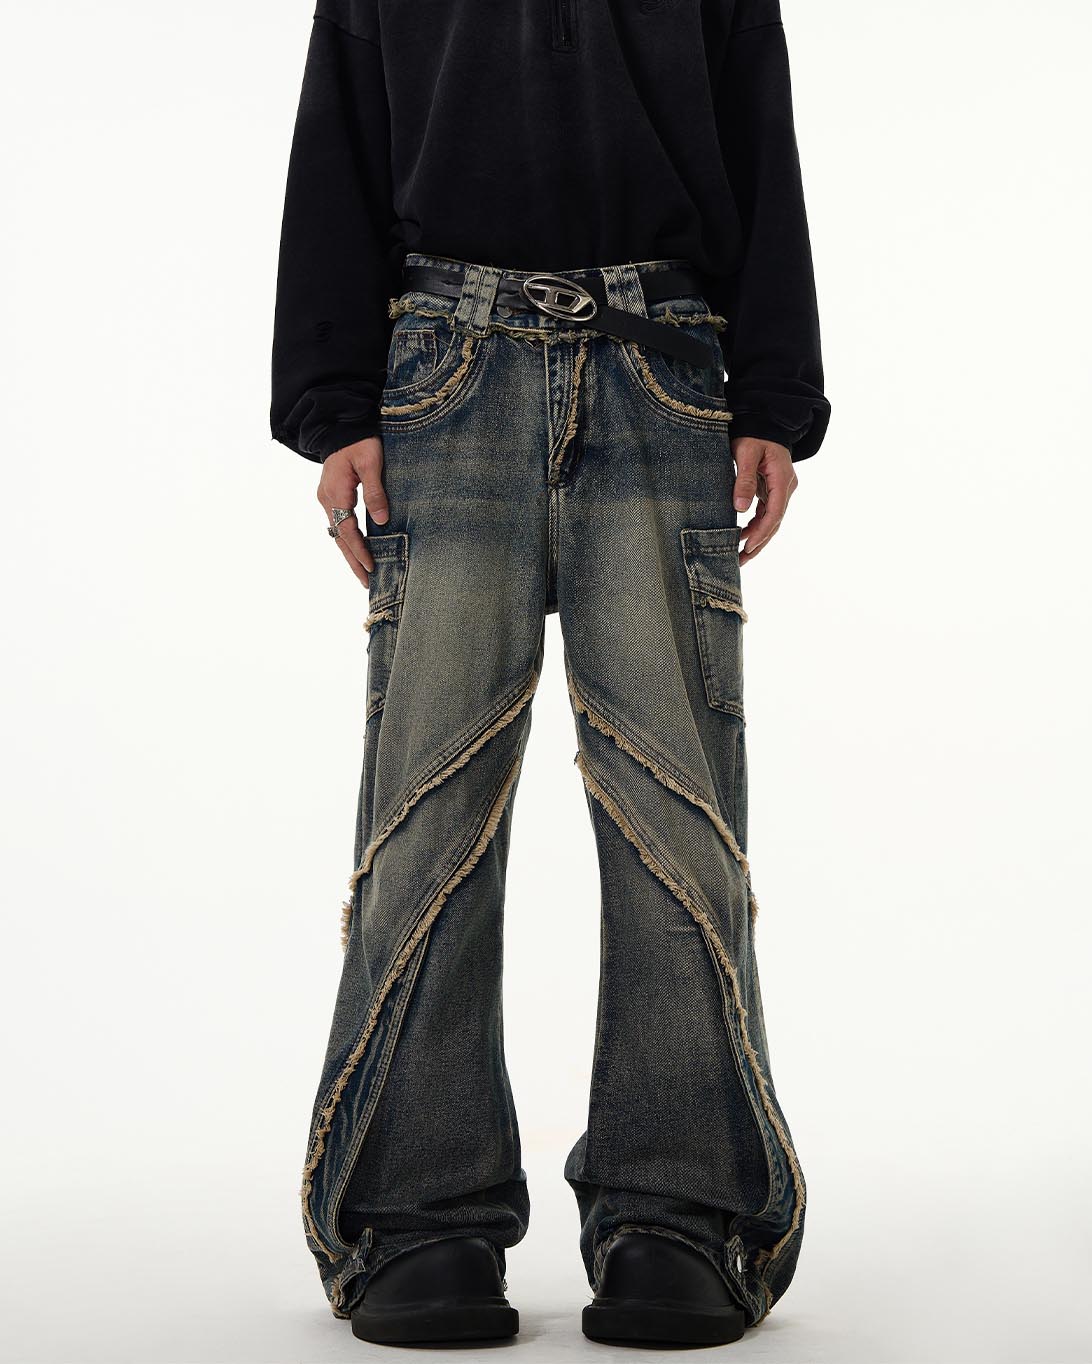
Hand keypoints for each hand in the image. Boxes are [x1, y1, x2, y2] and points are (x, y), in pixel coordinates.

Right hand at [317, 436, 389, 586]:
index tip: (371, 568)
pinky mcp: (331, 496)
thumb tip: (381, 520)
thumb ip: (375, 492)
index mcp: (335, 493)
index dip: (360, 551)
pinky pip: (339, 524)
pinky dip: (348, 540)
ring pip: (338, 533)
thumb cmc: (359, 440)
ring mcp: (327, 499)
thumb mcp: (371, 462)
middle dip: (353, 561)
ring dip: (350, 553)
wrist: (340, 424)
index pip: (348, 530)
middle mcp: (327, 499)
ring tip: (363, 573)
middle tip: (366, 582)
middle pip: (339, 538)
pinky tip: (357, 550)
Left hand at [731, 437, 797, 563]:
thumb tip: (740, 509)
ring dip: (757, 538)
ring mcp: (780, 489)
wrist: (765, 420)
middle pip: (774, 522)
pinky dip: (755, 526)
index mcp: (782, 479)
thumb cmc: (754, 433)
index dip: (762, 532)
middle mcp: (786, 487)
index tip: (748, 547)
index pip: (775, 513)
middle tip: (741, 561)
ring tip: (740, 555)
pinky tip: (742, 536)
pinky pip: (766, 512)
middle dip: (759, 543)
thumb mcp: (745, 453)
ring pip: (771, 520)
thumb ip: (744, 480)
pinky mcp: (772, 489)